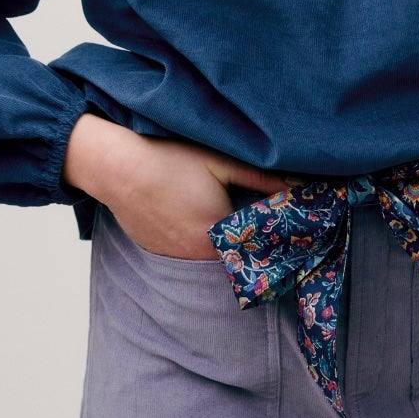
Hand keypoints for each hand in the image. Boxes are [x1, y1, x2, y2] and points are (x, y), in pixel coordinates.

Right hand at [64, 114, 299, 259]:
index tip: (297, 229)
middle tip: (276, 225)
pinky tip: (210, 222)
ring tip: (246, 222)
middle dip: (259, 244)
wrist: (114, 165)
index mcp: (217, 235)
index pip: (261, 249)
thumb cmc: (169, 159)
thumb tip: (304, 185)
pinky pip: (193, 255)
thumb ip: (265, 177)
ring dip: (232, 245)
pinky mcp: (160, 252)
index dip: (280, 239)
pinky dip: (207, 244)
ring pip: (216, 258)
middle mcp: (196, 255)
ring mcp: (175, 257)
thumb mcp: (222, 162)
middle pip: (240, 257)